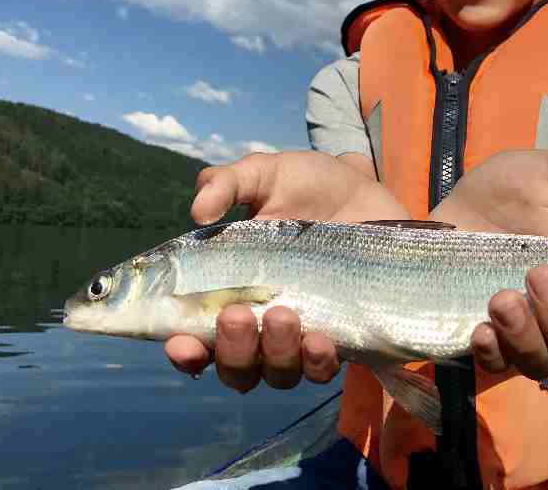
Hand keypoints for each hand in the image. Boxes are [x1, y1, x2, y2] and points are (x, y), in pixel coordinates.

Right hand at [165, 150, 408, 391]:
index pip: (196, 337)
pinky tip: (320, 338)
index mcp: (231, 290)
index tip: (179, 343)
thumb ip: (226, 183)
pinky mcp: (343, 337)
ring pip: (278, 373)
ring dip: (274, 354)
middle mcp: (262, 324)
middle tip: (235, 315)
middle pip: (235, 367)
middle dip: (231, 350)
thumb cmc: (310, 185)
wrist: (368, 189)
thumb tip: (198, 212)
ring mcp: (302, 336)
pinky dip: (317, 362)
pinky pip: (324, 370)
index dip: (184, 350)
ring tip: (282, 314)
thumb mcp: (263, 174)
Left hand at [429, 150, 547, 381]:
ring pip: (543, 365)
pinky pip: (495, 366)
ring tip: (502, 297)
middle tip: (541, 275)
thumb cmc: (512, 190)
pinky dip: (492, 352)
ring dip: (527, 336)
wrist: (450, 201)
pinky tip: (481, 327)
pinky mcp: (484, 340)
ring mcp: (523, 334)